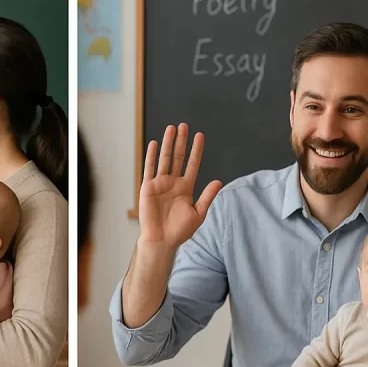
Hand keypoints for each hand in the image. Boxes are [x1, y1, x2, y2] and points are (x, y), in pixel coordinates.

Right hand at [139, 124, 222, 248]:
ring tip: (172, 128)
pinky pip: (150, 169)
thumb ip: (207, 196)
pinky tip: (155, 143)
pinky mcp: (148, 187)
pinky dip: (152, 156)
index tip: (200, 136)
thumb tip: (218, 181)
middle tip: (184, 125)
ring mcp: (160, 184)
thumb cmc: (180, 230)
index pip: (192, 164)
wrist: (162, 241)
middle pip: (178, 157)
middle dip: (181, 142)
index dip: (196, 150)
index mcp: (186, 187)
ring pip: (165, 159)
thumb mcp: (198, 213)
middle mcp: (173, 182)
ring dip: (168, 144)